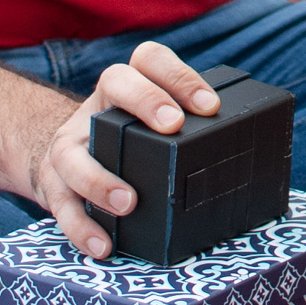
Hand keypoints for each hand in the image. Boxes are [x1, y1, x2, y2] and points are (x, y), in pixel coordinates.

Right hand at [35, 45, 221, 259]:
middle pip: (114, 81)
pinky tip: (105, 245)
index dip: (179, 76)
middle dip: (146, 100)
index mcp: (130, 87)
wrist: (66, 158)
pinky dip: (82, 227)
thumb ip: (189, 137)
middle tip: (173, 128)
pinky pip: (61, 204)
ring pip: (71, 150)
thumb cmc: (134, 146)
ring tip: (128, 202)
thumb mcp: (156, 130)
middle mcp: (99, 106)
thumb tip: (251, 165)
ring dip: (99, 177)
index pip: (150, 59)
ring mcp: (72, 143)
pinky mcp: (54, 183)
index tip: (209, 107)